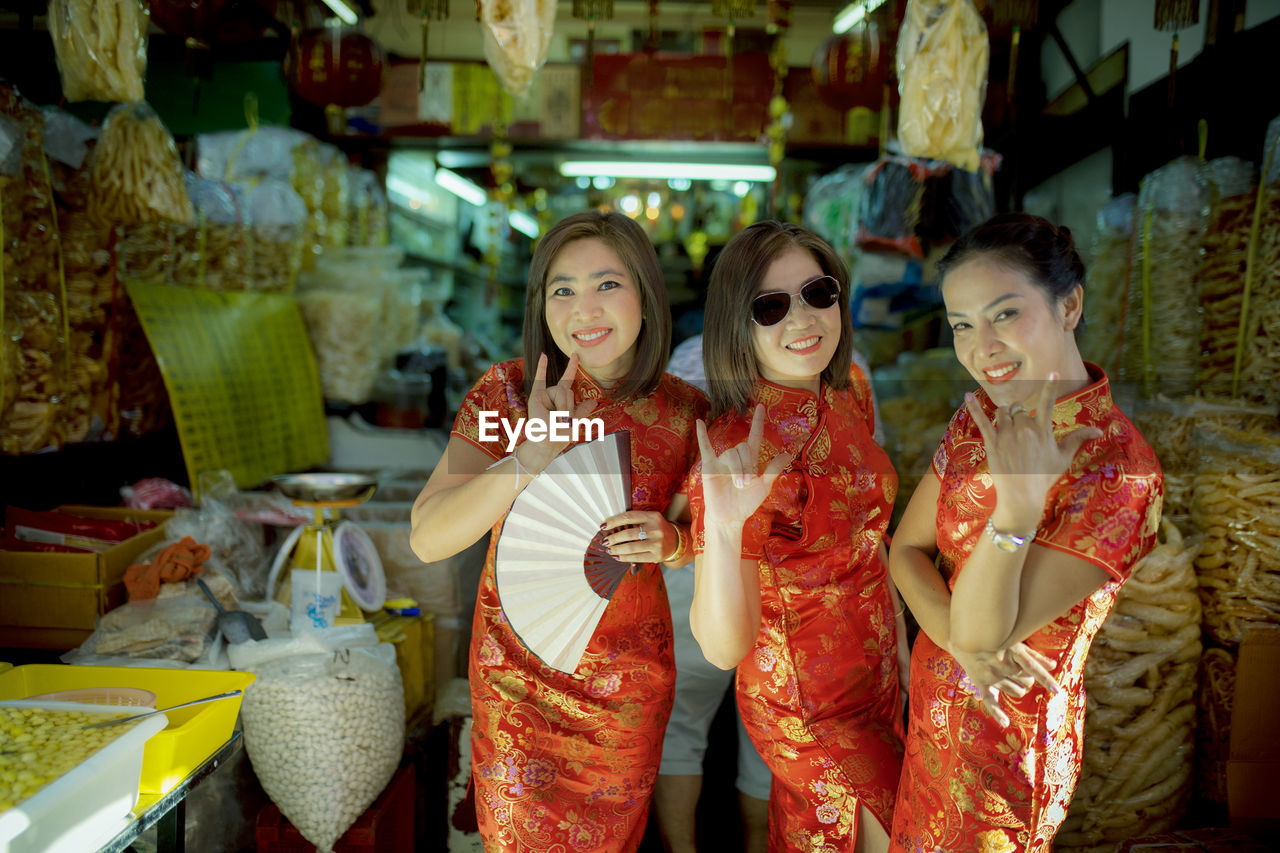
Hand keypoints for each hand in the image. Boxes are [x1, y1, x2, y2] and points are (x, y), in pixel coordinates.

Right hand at [521, 353, 596, 472]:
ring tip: (556, 418)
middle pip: (567, 390)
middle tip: (562, 420)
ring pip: (561, 391)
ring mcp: (544, 395)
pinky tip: (543, 355)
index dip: (571, 367)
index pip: (568, 380)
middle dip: (568, 405)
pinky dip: (541, 368)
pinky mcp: (536, 397)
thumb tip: (594, 401)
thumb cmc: (560, 435)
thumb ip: (582, 411)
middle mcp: (553, 394)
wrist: (546, 444)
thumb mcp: (575, 422)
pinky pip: (540, 380)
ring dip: (562, 407)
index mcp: (562, 398)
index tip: (576, 355)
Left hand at [602, 511, 676, 563]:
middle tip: (605, 541)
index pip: (629, 517)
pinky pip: (636, 558)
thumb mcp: (649, 520)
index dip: (614, 521)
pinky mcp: (656, 556)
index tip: (603, 526)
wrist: (676, 541)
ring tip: (609, 550)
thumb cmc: (656, 529)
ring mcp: (657, 543)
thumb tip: (609, 526)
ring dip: (616, 549)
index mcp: (653, 516)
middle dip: (613, 538)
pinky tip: (617, 556)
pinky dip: (624, 558)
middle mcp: (656, 529)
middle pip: (628, 533)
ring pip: (631, 547)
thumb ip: (634, 521)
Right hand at [696, 405, 790, 529]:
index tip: (760, 406)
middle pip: (744, 448)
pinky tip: (699, 421)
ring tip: (738, 485)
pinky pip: (705, 447)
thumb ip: (773, 469)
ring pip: (731, 453)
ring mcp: (722, 461)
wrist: (730, 516)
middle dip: (747, 466)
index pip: (754, 437)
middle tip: (746, 484)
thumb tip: (787, 453)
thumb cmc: (746, 503)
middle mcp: (736, 458)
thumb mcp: (764, 486)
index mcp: (750, 461)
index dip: (758, 422)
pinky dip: (702, 435)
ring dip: (737, 469)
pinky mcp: (710, 466)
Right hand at [950, 642, 1061, 727]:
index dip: (1046, 679)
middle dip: (1029, 678)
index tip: (1057, 691)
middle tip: (1020, 669)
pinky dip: (998, 713)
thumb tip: (1053, 665)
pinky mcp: (981, 682)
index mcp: (1012, 652)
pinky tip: (1005, 723)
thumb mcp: (1015, 642)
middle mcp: (1001, 664)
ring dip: (1020, 688)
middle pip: (1028, 681)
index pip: (1033, 667)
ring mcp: (991, 675)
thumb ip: (1034, 655)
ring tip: (1011, 678)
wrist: (966, 635)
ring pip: (1018, 692)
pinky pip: (991, 701)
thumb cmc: (996, 638)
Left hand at [965, 373, 1102, 529]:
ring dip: (1004, 415)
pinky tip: (966, 396)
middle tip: (1021, 430)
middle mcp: (1024, 430)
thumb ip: (1078, 439)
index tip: (1052, 372)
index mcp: (1042, 431)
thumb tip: (1100, 430)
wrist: (1022, 496)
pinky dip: (973, 407)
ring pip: (1002, 412)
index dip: (1050, 387)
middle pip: (1019, 409)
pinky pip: (981, 420)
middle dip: (1020, 414)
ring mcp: (1006, 435)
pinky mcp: (991, 442)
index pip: (1048, 403)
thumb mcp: (1063, 457)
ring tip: (1008, 429)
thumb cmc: (1044, 477)